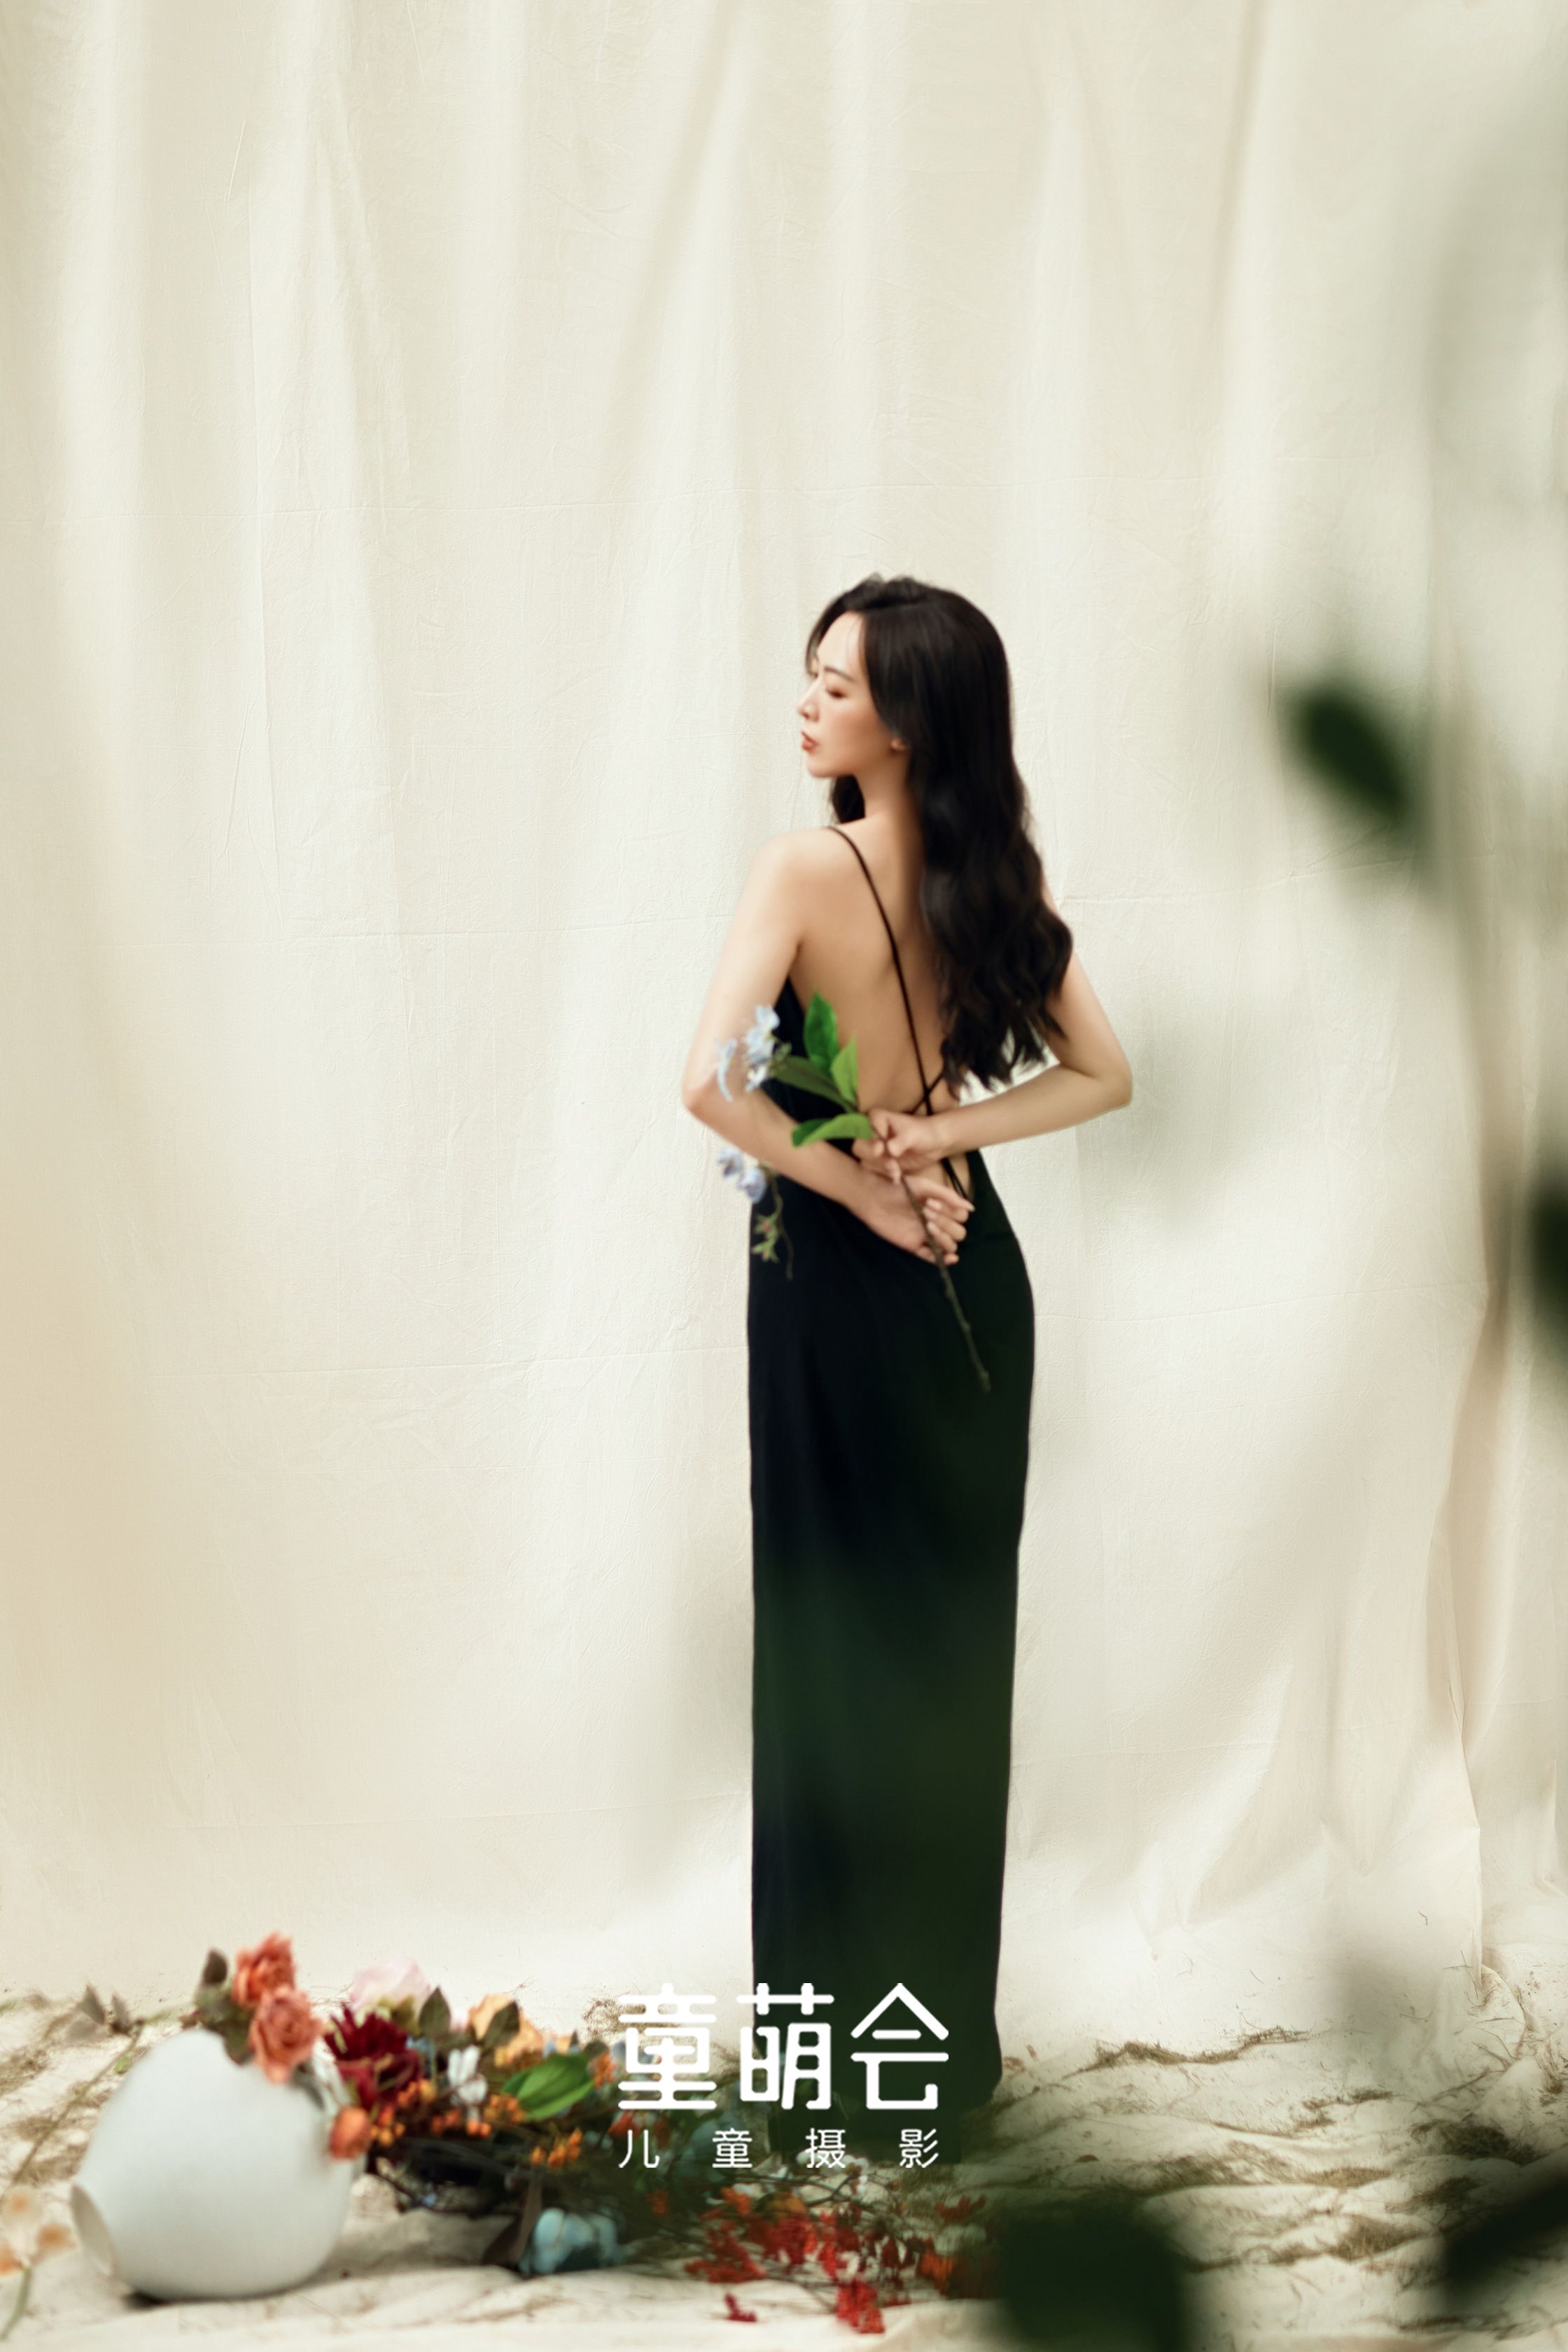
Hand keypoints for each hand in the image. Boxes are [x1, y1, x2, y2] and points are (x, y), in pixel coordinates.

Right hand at [851, 1106, 950, 1183]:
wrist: (935, 1144)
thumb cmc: (924, 1132)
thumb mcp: (913, 1135)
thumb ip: (900, 1141)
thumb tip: (889, 1150)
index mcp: (876, 1118)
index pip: (863, 1130)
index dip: (869, 1141)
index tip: (881, 1148)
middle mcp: (871, 1133)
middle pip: (860, 1147)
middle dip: (875, 1158)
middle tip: (892, 1165)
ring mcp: (874, 1148)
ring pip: (867, 1161)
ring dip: (881, 1169)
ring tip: (897, 1172)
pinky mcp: (880, 1162)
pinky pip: (875, 1170)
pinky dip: (885, 1175)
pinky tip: (897, 1179)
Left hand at [853, 1165, 972, 1265]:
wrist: (872, 1196)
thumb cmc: (897, 1188)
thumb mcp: (924, 1186)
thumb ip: (947, 1195)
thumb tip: (970, 1208)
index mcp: (942, 1208)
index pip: (961, 1217)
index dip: (952, 1212)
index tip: (932, 1203)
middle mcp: (937, 1223)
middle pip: (958, 1232)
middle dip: (946, 1223)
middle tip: (926, 1211)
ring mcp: (926, 1235)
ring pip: (949, 1245)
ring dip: (943, 1237)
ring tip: (927, 1225)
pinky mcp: (914, 1246)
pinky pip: (932, 1257)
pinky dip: (942, 1259)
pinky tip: (948, 1257)